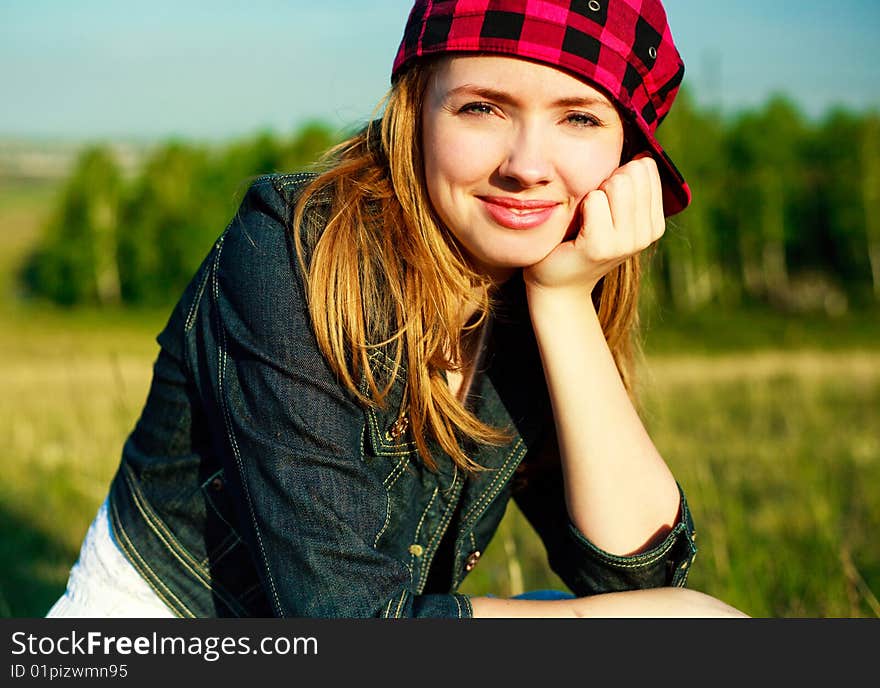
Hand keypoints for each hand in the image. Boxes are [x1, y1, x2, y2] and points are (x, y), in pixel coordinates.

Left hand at [522, 153, 665, 293]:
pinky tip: (577, 228)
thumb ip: (630, 185)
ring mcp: (625, 242)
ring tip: (586, 220)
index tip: (607, 201)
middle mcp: (647, 234)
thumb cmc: (581, 239)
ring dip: (593, 194)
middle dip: (606, 182)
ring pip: (615, 183)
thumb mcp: (613, 211)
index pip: (646, 168)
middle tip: (592, 211)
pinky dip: (581, 206)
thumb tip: (642, 153)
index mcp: (654, 223)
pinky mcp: (600, 246)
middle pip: (631, 173)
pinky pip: (593, 200)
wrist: (558, 282)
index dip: (618, 175)